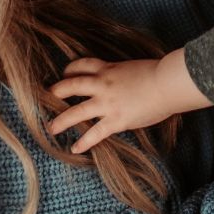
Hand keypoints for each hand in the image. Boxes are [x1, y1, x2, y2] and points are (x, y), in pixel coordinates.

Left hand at [47, 50, 209, 153]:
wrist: (168, 83)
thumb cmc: (160, 73)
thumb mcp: (135, 67)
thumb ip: (124, 74)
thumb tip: (126, 82)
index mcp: (109, 69)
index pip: (83, 65)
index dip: (70, 69)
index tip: (64, 74)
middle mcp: (103, 84)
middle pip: (71, 85)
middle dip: (56, 92)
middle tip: (46, 98)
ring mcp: (107, 103)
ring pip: (76, 111)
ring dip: (61, 121)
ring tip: (51, 128)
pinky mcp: (116, 120)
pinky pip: (95, 133)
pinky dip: (83, 142)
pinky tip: (74, 148)